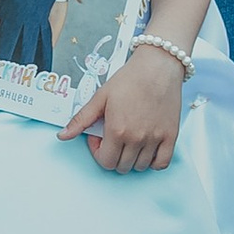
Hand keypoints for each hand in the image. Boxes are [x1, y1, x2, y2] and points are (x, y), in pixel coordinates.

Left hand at [60, 38, 186, 171]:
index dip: (98, 152)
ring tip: (129, 140)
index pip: (105, 162)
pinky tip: (146, 149)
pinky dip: (153, 162)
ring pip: (140, 167)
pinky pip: (162, 163)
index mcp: (117, 130)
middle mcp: (137, 138)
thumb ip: (81, 119)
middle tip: (114, 139)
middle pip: (122, 167)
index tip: (100, 139)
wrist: (157, 67)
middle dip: (113, 156)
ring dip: (132, 158)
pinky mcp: (171, 136)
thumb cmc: (130, 79)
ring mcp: (155, 139)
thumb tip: (62, 135)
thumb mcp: (100, 97)